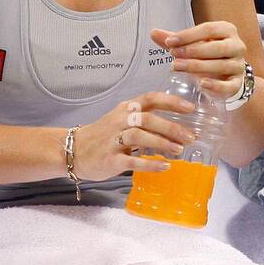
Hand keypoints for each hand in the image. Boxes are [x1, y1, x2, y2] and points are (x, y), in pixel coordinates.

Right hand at [72, 91, 199, 181]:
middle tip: (190, 137)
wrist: (72, 151)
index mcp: (125, 109)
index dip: (171, 101)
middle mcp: (119, 121)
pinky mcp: (110, 159)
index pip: (151, 98)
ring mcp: (113, 140)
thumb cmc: (103, 135)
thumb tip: (178, 128)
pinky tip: (164, 166)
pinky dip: (150, 164)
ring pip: (140, 137)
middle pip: (148, 119)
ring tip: (179, 150)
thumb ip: (145, 119)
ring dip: (162, 143)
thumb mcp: (122, 120)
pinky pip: (132, 160)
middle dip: (172, 128)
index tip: (190, 108)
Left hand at [151, 21, 246, 98]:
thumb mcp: (194, 44)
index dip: (188, 35)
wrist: (228, 73)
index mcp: (227, 30)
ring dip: (197, 66)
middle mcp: (237, 46)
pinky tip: (201, 84)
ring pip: (221, 65)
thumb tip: (153, 32)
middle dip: (193, 51)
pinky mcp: (238, 83)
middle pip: (216, 47)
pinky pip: (229, 85)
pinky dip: (216, 85)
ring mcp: (239, 65)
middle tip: (173, 55)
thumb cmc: (209, 54)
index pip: (209, 29)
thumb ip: (176, 39)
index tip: (169, 42)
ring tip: (177, 67)